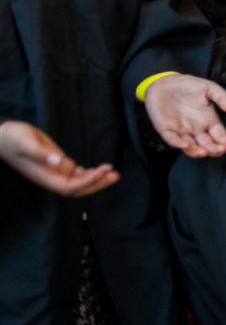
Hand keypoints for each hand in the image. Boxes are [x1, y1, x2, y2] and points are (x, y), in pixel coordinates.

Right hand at [0, 121, 118, 197]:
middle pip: (77, 188)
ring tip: (113, 171)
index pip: (69, 187)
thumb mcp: (26, 143)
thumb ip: (41, 153)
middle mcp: (50, 177)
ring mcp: (53, 171)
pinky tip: (100, 169)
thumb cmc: (13, 138)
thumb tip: (58, 162)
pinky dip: (88, 173)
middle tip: (115, 175)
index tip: (102, 171)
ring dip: (96, 178)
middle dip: (96, 184)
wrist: (4, 136)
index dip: (86, 182)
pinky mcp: (56, 163)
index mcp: (44, 176)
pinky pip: (74, 173)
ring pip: (78, 181)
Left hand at [144, 74, 225, 157]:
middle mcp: (196, 129)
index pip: (220, 135)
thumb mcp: (208, 87)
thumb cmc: (188, 85)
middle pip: (208, 145)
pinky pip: (172, 140)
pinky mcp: (166, 130)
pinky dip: (178, 144)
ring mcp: (182, 131)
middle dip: (215, 149)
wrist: (164, 83)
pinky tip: (185, 144)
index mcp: (208, 121)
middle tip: (221, 148)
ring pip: (191, 147)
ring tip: (205, 152)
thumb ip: (220, 96)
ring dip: (198, 151)